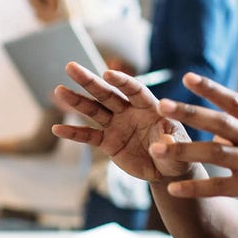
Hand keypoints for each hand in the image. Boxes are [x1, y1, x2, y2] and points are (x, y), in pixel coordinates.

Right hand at [50, 62, 194, 181]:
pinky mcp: (108, 142)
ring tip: (59, 89)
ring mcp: (117, 125)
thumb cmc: (178, 154)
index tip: (107, 73)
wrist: (166, 170)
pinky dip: (74, 133)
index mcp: (149, 107)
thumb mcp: (180, 151)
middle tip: (71, 67)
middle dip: (90, 81)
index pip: (134, 90)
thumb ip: (172, 145)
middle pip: (108, 93)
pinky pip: (89, 136)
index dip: (122, 81)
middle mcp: (130, 111)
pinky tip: (58, 129)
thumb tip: (163, 143)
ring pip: (94, 110)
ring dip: (77, 101)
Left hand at [149, 73, 237, 236]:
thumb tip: (222, 129)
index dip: (211, 88)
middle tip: (161, 104)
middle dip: (188, 111)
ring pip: (214, 152)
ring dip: (183, 149)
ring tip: (157, 148)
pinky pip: (219, 186)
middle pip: (219, 121)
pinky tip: (175, 189)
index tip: (187, 76)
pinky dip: (195, 187)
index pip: (235, 101)